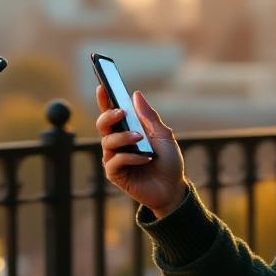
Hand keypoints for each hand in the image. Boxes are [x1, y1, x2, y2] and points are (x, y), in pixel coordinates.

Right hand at [95, 85, 186, 217]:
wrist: (173, 188)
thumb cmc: (169, 161)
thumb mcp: (163, 135)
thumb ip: (149, 116)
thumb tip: (135, 94)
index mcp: (127, 130)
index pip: (111, 112)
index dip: (104, 99)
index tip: (102, 86)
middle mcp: (118, 143)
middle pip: (102, 124)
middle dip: (108, 116)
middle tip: (121, 112)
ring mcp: (114, 158)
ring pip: (107, 141)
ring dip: (123, 137)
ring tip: (139, 138)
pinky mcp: (114, 174)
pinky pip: (115, 160)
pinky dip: (129, 157)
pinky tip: (144, 159)